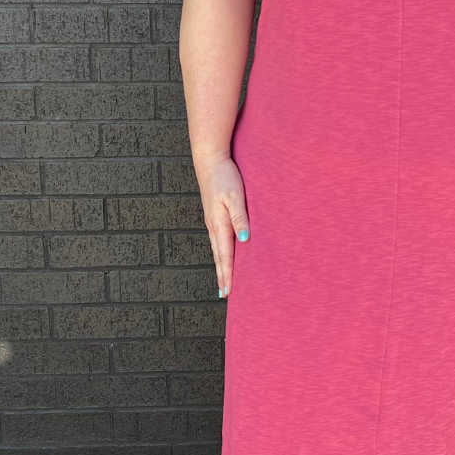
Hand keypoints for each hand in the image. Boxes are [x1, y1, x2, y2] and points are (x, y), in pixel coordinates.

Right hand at [195, 154, 250, 297]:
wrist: (209, 160)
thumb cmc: (225, 177)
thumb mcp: (235, 196)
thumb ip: (241, 217)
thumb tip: (245, 239)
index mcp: (220, 224)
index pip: (225, 255)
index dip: (228, 274)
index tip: (229, 292)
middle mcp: (214, 226)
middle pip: (219, 257)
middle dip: (222, 276)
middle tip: (225, 294)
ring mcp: (212, 221)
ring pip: (217, 250)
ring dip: (221, 266)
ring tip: (223, 281)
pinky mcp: (213, 216)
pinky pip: (217, 240)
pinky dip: (219, 253)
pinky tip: (222, 256)